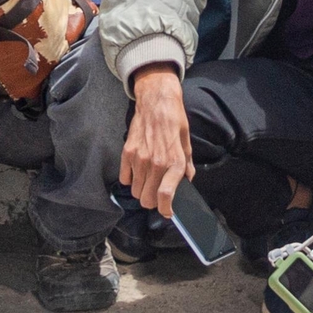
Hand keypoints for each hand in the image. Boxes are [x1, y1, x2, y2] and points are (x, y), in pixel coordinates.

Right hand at [120, 66, 194, 212]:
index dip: (165, 210)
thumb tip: (186, 182)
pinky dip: (130, 180)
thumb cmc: (174, 121)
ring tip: (147, 182)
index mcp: (174, 162)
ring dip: (141, 191)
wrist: (157, 101)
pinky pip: (125, 178)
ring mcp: (140, 158)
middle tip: (156, 196)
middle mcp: (156, 163)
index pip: (165, 196)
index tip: (167, 212)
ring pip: (136, 192)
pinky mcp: (128, 152)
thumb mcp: (187, 143)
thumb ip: (187, 166)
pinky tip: (137, 172)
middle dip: (152, 202)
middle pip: (147, 199)